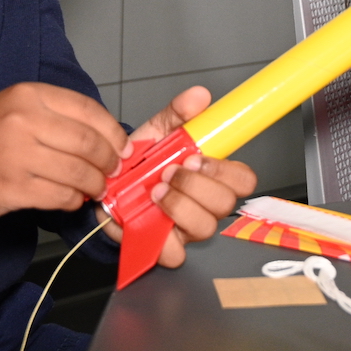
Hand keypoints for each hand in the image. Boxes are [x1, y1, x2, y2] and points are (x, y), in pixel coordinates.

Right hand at [0, 83, 126, 218]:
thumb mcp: (18, 106)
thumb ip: (60, 116)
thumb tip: (108, 139)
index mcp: (29, 95)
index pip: (89, 110)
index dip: (113, 132)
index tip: (122, 147)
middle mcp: (24, 122)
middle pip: (88, 143)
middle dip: (108, 161)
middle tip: (111, 170)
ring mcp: (17, 156)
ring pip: (78, 173)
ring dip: (94, 184)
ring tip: (94, 187)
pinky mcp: (12, 188)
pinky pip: (59, 196)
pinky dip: (73, 200)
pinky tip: (71, 198)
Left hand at [99, 86, 257, 267]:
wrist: (107, 185)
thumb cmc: (139, 163)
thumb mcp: (158, 131)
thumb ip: (178, 113)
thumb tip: (199, 96)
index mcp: (210, 175)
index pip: (243, 179)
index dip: (225, 170)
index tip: (196, 157)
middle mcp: (205, 203)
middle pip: (226, 204)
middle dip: (196, 185)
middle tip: (169, 171)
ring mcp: (188, 228)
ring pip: (206, 227)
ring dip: (180, 205)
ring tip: (155, 190)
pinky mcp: (166, 247)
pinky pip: (176, 254)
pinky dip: (162, 237)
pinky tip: (149, 217)